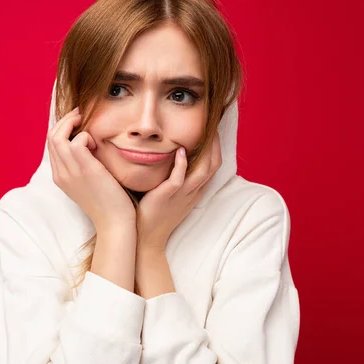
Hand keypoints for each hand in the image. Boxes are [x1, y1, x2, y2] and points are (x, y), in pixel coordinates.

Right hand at [47, 107, 135, 230]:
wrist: (114, 222)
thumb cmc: (108, 202)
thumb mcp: (89, 183)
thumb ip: (84, 166)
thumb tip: (90, 148)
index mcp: (60, 177)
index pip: (51, 145)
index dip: (61, 128)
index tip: (76, 121)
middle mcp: (61, 174)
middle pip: (51, 137)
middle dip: (64, 121)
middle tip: (79, 114)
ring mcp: (71, 172)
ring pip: (58, 137)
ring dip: (72, 124)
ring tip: (85, 121)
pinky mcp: (86, 170)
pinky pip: (77, 142)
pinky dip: (85, 136)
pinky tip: (96, 144)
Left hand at [136, 130, 221, 251]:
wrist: (146, 238)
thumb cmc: (154, 214)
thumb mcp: (172, 195)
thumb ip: (176, 178)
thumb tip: (172, 157)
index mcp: (195, 191)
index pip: (213, 166)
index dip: (216, 148)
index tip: (212, 130)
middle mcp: (193, 192)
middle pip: (213, 165)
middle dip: (215, 144)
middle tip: (212, 125)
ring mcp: (182, 195)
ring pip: (202, 171)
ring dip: (205, 150)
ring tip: (203, 132)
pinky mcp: (167, 196)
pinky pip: (179, 179)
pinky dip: (182, 164)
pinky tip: (180, 150)